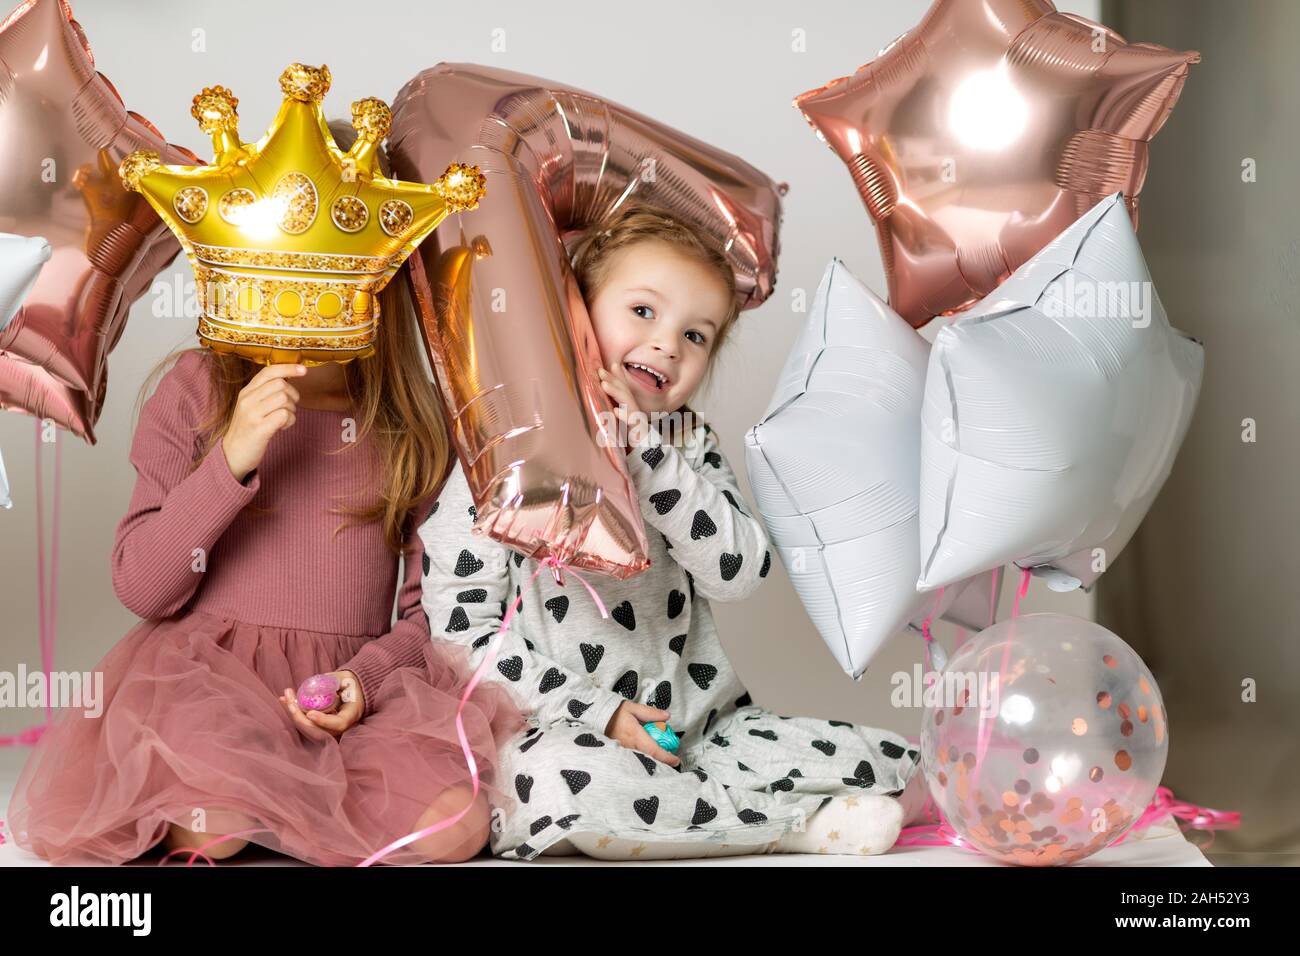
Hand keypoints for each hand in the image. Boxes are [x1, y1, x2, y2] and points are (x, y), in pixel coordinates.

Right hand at [221, 364, 307, 481]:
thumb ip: (265, 393)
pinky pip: (284, 415)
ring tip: (283, 420)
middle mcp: (247, 400)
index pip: (268, 371)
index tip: (303, 370)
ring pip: (284, 399)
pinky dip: (289, 421)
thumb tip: (287, 379)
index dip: (288, 368)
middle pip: (280, 384)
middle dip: (292, 395)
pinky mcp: (259, 428)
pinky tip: (282, 428)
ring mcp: (252, 414)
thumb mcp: (251, 407)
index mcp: (246, 392)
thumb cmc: (248, 430)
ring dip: (291, 410)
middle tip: (288, 408)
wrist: (232, 455)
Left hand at [278, 670, 363, 740]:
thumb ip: (335, 680)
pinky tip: (285, 700)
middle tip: (289, 700)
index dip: (323, 721)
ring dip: (294, 715)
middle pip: (318, 731)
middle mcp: (340, 728)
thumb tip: (319, 683)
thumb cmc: (351, 684)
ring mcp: (329, 730)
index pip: (338, 724)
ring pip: (309, 730)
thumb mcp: (347, 679)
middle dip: (300, 717)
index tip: (310, 713)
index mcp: (351, 715)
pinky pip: (305, 725)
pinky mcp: (319, 727)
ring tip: (285, 697)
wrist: (353, 692)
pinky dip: (294, 714)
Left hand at [597, 367, 650, 447]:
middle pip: (625, 392)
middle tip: (601, 371)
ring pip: (628, 403)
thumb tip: (608, 404)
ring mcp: (637, 421)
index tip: (611, 364)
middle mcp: (635, 412)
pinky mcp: (639, 432)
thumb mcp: (624, 424)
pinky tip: (616, 411)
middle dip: (614, 380)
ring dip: (616, 393)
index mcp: (631, 409)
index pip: (625, 389)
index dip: (618, 377)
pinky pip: (632, 423)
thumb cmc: (634, 440)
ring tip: (605, 385)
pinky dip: (624, 416)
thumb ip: (618, 412)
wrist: (648, 454)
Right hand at [603, 700, 679, 766]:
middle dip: (662, 762)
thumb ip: (650, 713)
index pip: (654, 750)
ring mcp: (623, 753)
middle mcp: (630, 748)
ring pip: (642, 761)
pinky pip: (634, 760)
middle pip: (650, 760)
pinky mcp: (618, 754)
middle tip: (672, 761)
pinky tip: (647, 758)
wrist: (596, 717)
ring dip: (653, 761)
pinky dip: (643, 760)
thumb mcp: (633, 708)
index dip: (667, 757)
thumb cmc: (614, 712)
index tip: (677, 760)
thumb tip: (667, 717)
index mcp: (636, 736)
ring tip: (662, 760)